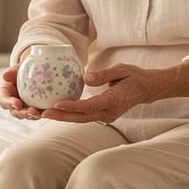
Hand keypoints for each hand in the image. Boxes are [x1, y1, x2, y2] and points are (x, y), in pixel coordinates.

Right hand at [0, 66, 43, 119]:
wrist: (30, 73)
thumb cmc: (21, 70)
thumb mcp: (16, 69)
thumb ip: (11, 72)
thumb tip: (5, 75)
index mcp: (5, 94)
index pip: (4, 101)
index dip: (10, 104)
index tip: (18, 104)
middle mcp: (12, 104)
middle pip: (15, 112)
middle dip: (23, 113)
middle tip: (32, 111)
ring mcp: (21, 108)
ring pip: (25, 115)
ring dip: (32, 116)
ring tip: (40, 114)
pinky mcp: (31, 109)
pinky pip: (35, 114)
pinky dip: (40, 114)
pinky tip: (47, 112)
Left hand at [40, 63, 154, 123]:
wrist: (146, 89)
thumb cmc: (133, 76)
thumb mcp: (121, 69)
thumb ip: (104, 74)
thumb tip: (85, 78)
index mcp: (114, 100)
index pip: (90, 106)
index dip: (72, 106)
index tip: (57, 104)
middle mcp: (110, 112)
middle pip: (81, 117)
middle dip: (61, 116)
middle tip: (42, 113)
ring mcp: (106, 116)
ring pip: (81, 119)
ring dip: (62, 117)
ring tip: (43, 113)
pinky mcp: (102, 116)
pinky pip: (83, 117)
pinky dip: (69, 115)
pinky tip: (55, 111)